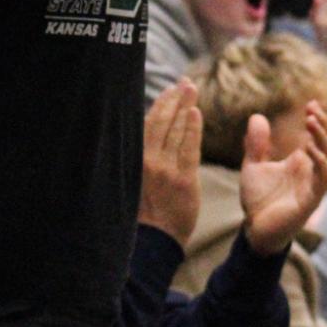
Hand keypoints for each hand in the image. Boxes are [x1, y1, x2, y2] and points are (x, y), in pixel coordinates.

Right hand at [139, 79, 202, 243]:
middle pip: (162, 122)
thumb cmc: (141, 214)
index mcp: (133, 161)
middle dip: (173, 99)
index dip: (159, 104)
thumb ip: (141, 159)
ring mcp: (165, 170)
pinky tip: (196, 113)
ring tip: (191, 89)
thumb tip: (148, 135)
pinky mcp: (183, 181)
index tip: (169, 89)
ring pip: (175, 131)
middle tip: (184, 82)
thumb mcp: (131, 183)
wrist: (152, 243)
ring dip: (184, 107)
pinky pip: (189, 148)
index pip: (146, 124)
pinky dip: (192, 128)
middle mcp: (147, 162)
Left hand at [240, 101, 326, 255]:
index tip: (310, 103)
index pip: (316, 137)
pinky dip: (321, 162)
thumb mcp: (253, 165)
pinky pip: (323, 179)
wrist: (255, 229)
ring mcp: (313, 186)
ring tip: (310, 121)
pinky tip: (309, 148)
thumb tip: (257, 116)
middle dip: (323, 125)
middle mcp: (310, 172)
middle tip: (312, 109)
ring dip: (322, 139)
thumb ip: (256, 144)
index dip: (317, 120)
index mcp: (300, 163)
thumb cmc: (258, 199)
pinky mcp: (311, 200)